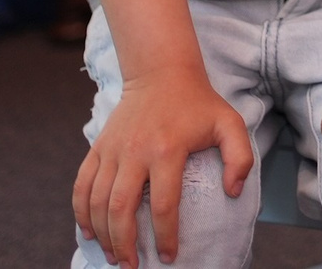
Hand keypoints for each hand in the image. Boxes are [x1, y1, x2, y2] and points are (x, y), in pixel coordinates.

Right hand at [74, 67, 252, 267]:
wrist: (161, 72)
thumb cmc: (199, 103)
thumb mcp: (230, 123)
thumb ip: (240, 157)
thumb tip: (233, 192)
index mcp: (167, 149)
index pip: (163, 204)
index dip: (165, 235)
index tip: (169, 256)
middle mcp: (135, 152)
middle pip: (121, 208)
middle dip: (125, 243)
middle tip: (132, 266)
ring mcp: (112, 150)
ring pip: (97, 201)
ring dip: (103, 234)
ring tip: (114, 256)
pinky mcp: (98, 148)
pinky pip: (82, 186)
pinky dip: (81, 212)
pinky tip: (89, 233)